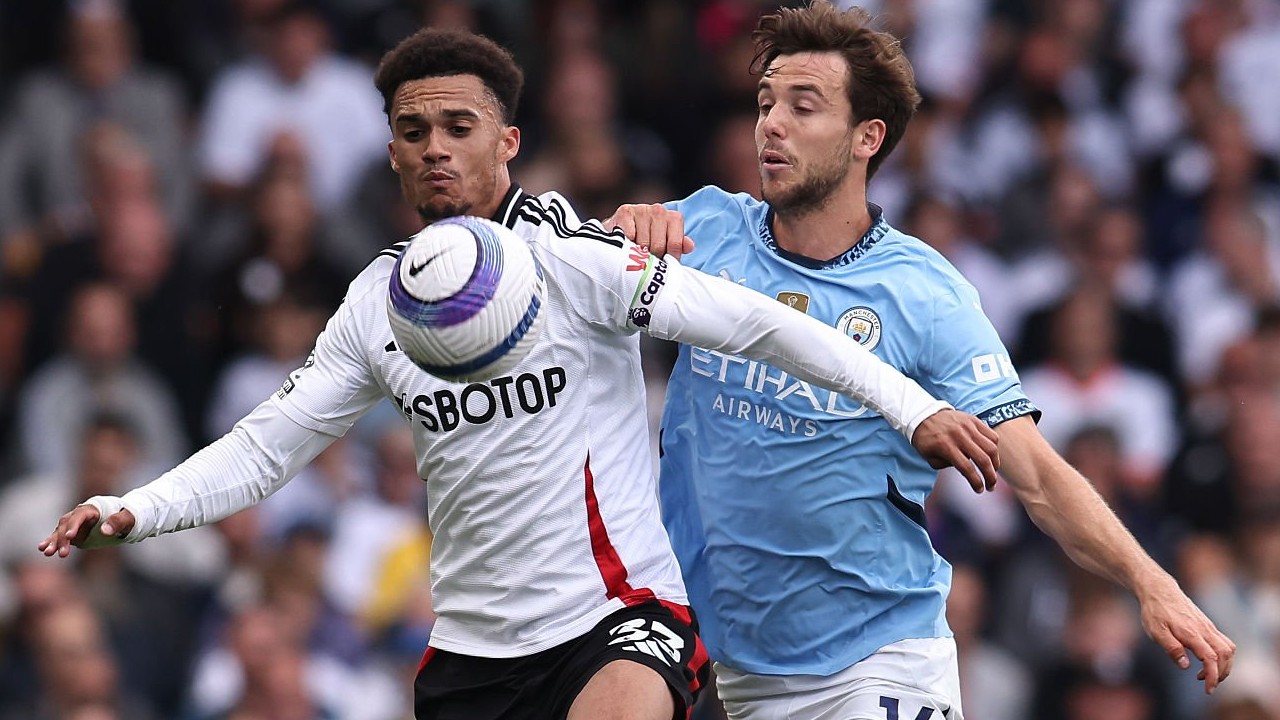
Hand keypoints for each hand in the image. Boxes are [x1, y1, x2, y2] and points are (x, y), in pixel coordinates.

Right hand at [37, 504, 134, 557]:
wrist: (125, 519)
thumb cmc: (129, 517)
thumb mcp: (128, 518)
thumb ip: (118, 522)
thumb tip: (104, 530)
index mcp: (93, 508)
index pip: (80, 515)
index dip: (74, 525)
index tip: (70, 537)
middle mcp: (80, 513)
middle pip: (67, 524)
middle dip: (62, 539)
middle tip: (62, 553)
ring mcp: (75, 523)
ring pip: (60, 531)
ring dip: (53, 542)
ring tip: (47, 552)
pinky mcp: (73, 532)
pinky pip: (59, 536)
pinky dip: (51, 542)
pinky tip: (43, 549)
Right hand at [603, 204, 693, 258]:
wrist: (620, 230)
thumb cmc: (647, 239)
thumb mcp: (665, 242)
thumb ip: (678, 245)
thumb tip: (689, 246)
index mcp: (674, 218)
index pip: (675, 244)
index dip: (669, 260)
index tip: (662, 267)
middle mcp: (659, 210)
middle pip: (659, 245)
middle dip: (652, 259)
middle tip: (646, 264)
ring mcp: (642, 209)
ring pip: (643, 243)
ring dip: (638, 253)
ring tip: (635, 255)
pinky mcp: (625, 212)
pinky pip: (629, 235)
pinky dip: (627, 244)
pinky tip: (626, 246)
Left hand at [911, 409, 999, 492]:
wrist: (923, 415)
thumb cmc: (926, 440)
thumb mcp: (930, 458)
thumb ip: (947, 466)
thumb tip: (967, 470)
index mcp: (946, 446)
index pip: (967, 468)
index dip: (976, 482)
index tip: (979, 490)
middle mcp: (959, 436)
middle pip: (983, 459)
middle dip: (990, 477)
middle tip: (991, 486)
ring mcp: (968, 427)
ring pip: (991, 448)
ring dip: (996, 463)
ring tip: (992, 471)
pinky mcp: (974, 420)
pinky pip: (991, 435)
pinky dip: (994, 447)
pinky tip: (991, 455)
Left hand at [1138, 576, 1235, 693]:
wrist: (1159, 589)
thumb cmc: (1155, 611)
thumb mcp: (1156, 631)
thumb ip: (1171, 648)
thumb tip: (1186, 666)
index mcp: (1192, 633)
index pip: (1211, 658)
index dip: (1212, 676)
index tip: (1208, 689)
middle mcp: (1204, 629)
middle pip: (1225, 655)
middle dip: (1221, 674)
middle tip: (1207, 684)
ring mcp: (1208, 626)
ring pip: (1228, 648)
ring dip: (1224, 665)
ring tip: (1206, 674)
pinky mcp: (1207, 624)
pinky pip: (1223, 642)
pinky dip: (1222, 655)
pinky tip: (1206, 660)